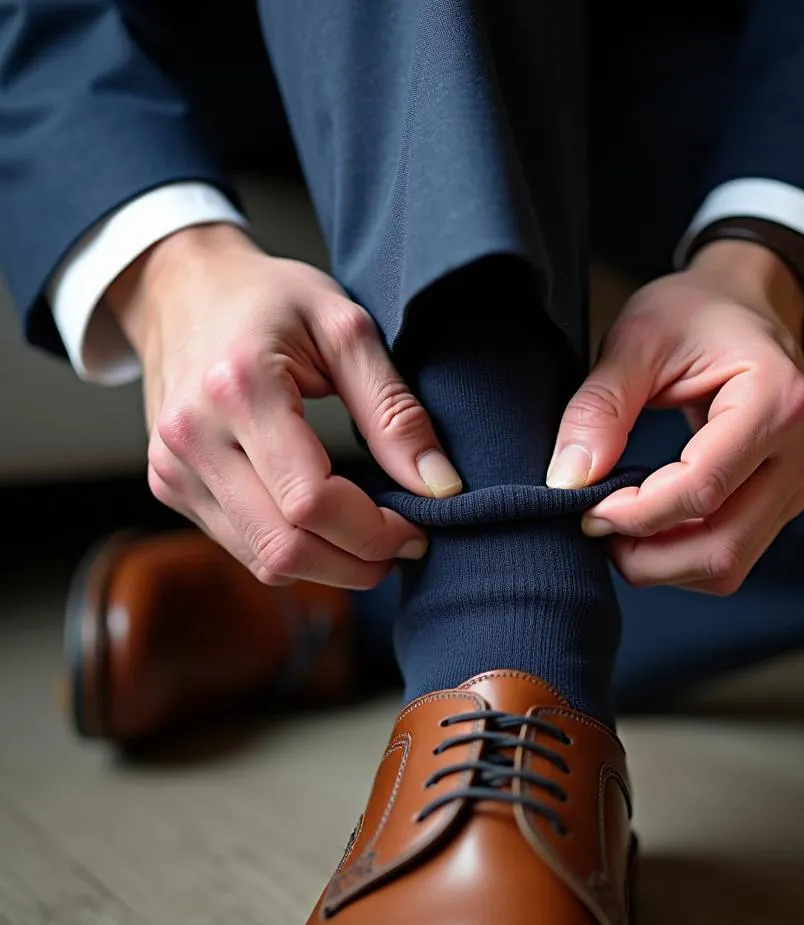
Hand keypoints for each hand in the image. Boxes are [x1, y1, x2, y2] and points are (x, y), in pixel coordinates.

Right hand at [108, 224, 461, 587]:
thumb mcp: (347, 329)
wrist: (180, 287)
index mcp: (240, 389)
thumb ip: (395, 410)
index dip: (374, 532)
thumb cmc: (270, 298)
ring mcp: (173, 467)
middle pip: (285, 548)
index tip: (417, 527)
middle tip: (402, 543)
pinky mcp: (170, 485)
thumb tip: (440, 486)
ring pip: (263, 561)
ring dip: (330, 566)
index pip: (311, 503)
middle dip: (358, 563)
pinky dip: (296, 550)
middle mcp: (193, 437)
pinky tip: (327, 524)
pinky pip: (243, 547)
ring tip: (371, 536)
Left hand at [547, 240, 803, 593]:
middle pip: (723, 546)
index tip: (585, 508)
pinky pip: (731, 555)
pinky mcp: (782, 500)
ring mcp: (797, 481)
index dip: (636, 513)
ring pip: (728, 564)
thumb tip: (568, 480)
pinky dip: (680, 555)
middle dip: (647, 556)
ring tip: (616, 526)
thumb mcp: (636, 340)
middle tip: (594, 526)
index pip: (703, 489)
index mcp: (779, 401)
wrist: (742, 302)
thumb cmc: (694, 311)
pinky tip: (647, 524)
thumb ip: (599, 408)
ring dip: (662, 562)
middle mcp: (803, 449)